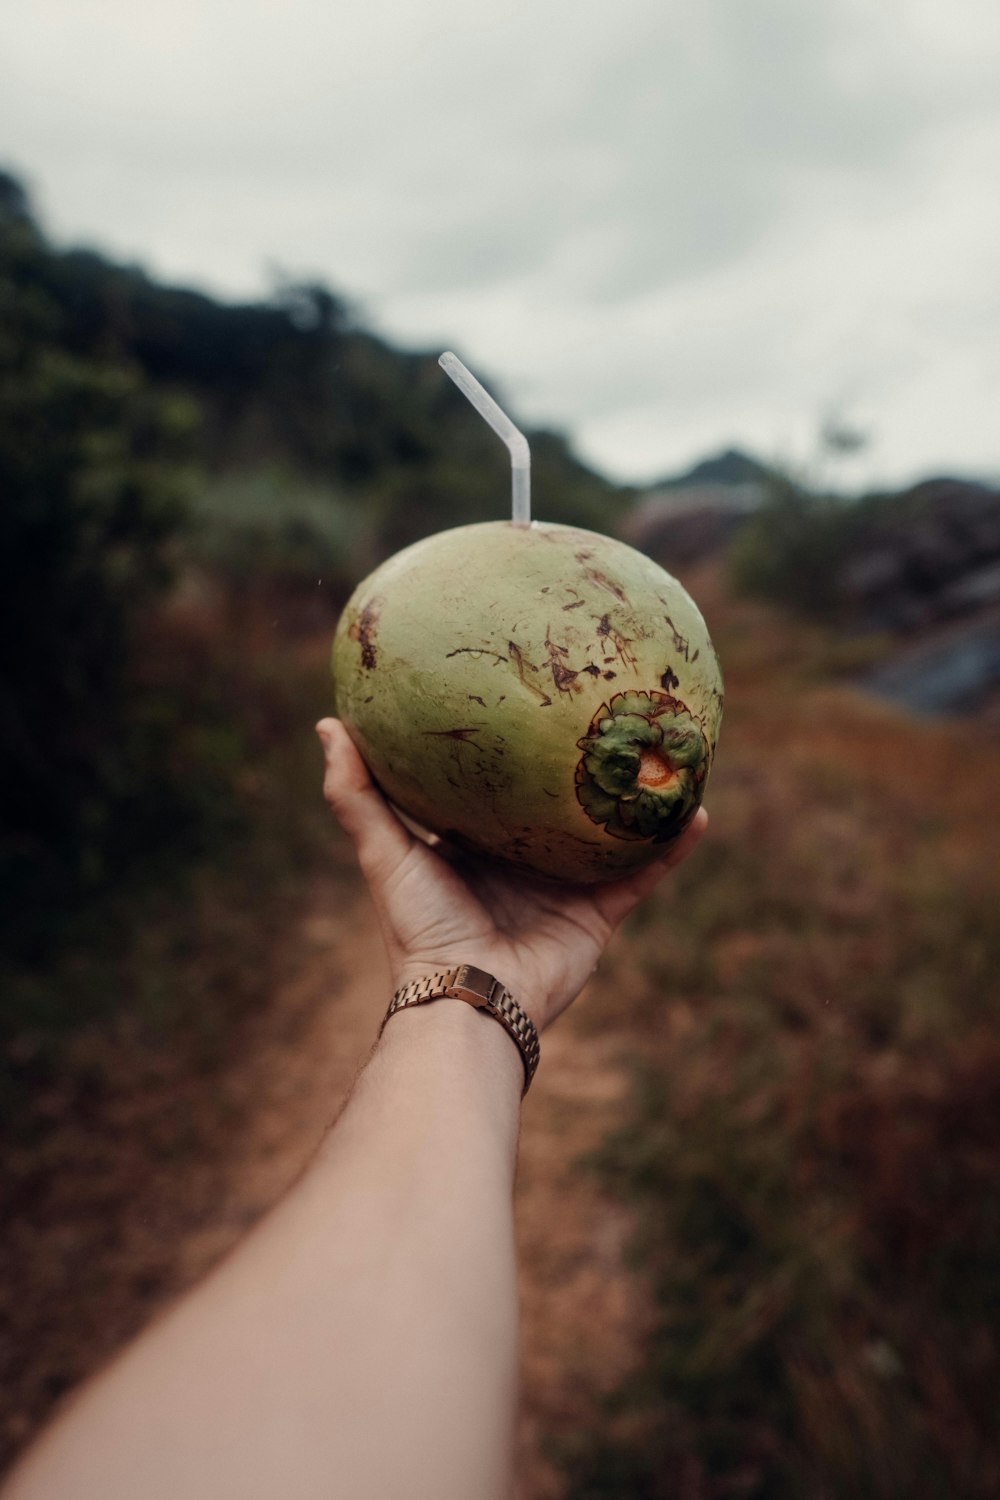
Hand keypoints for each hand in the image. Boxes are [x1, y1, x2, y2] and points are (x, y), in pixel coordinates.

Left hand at [318, 718, 706, 1032]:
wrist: (467, 999)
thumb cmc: (419, 926)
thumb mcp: (383, 851)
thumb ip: (356, 795)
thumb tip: (328, 724)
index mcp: (476, 845)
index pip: (497, 788)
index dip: (513, 749)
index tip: (531, 699)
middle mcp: (523, 862)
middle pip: (562, 805)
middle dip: (587, 766)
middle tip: (611, 712)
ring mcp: (564, 887)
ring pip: (611, 833)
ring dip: (640, 797)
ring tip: (669, 749)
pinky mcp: (599, 915)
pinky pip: (644, 873)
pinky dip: (672, 846)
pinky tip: (699, 809)